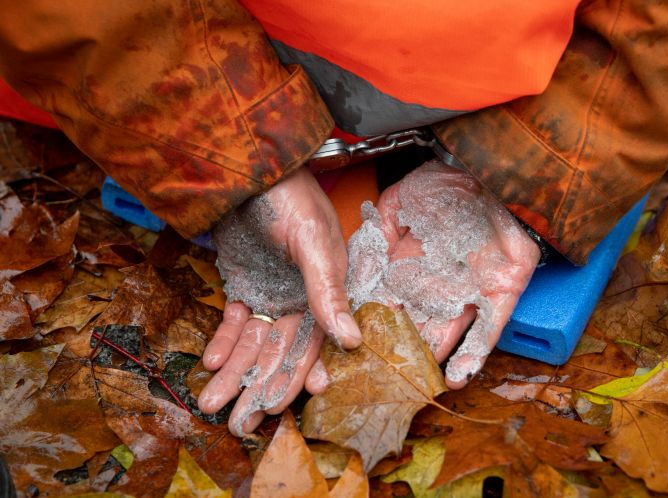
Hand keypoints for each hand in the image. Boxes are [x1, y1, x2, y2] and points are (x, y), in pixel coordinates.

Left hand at [197, 167, 360, 435]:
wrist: (252, 168)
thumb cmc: (291, 199)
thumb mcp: (314, 243)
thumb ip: (328, 292)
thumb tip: (353, 342)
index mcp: (323, 293)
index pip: (310, 345)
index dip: (295, 378)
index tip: (276, 408)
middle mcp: (298, 299)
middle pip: (276, 352)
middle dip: (256, 387)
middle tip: (237, 425)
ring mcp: (269, 292)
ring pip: (251, 342)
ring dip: (232, 372)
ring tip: (210, 404)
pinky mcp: (243, 283)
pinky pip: (233, 320)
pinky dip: (222, 340)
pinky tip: (210, 361)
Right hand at [309, 160, 539, 391]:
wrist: (492, 170)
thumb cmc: (446, 181)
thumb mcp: (401, 200)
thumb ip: (379, 229)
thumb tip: (361, 265)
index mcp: (416, 264)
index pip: (393, 303)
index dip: (380, 326)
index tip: (363, 348)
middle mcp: (441, 283)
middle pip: (419, 325)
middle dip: (405, 351)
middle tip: (386, 376)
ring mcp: (472, 290)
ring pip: (450, 334)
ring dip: (433, 359)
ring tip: (415, 385)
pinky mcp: (503, 292)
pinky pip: (489, 330)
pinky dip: (474, 354)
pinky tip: (458, 377)